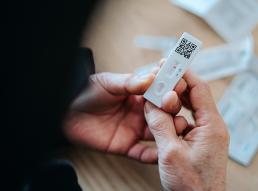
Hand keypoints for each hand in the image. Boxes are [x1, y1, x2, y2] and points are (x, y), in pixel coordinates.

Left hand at [63, 65, 186, 162]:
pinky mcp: (125, 146)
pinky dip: (152, 156)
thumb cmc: (86, 92)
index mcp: (138, 96)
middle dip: (173, 113)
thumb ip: (129, 83)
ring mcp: (134, 130)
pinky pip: (142, 153)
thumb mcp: (108, 83)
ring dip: (169, 134)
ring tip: (179, 131)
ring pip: (158, 134)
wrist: (64, 112)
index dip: (170, 91)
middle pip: (163, 115)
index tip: (180, 87)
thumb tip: (151, 78)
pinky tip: (162, 154)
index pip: (160, 93)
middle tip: (179, 111)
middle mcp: (140, 113)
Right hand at [144, 71, 228, 190]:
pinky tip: (162, 118)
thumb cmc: (192, 185)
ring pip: (190, 109)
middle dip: (176, 86)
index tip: (170, 63)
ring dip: (174, 103)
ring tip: (157, 98)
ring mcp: (207, 134)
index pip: (199, 88)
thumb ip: (160, 124)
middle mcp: (212, 126)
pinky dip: (174, 117)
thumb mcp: (170, 152)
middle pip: (195, 96)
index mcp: (211, 125)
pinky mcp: (200, 142)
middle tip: (159, 78)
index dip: (184, 73)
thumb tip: (151, 102)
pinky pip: (187, 122)